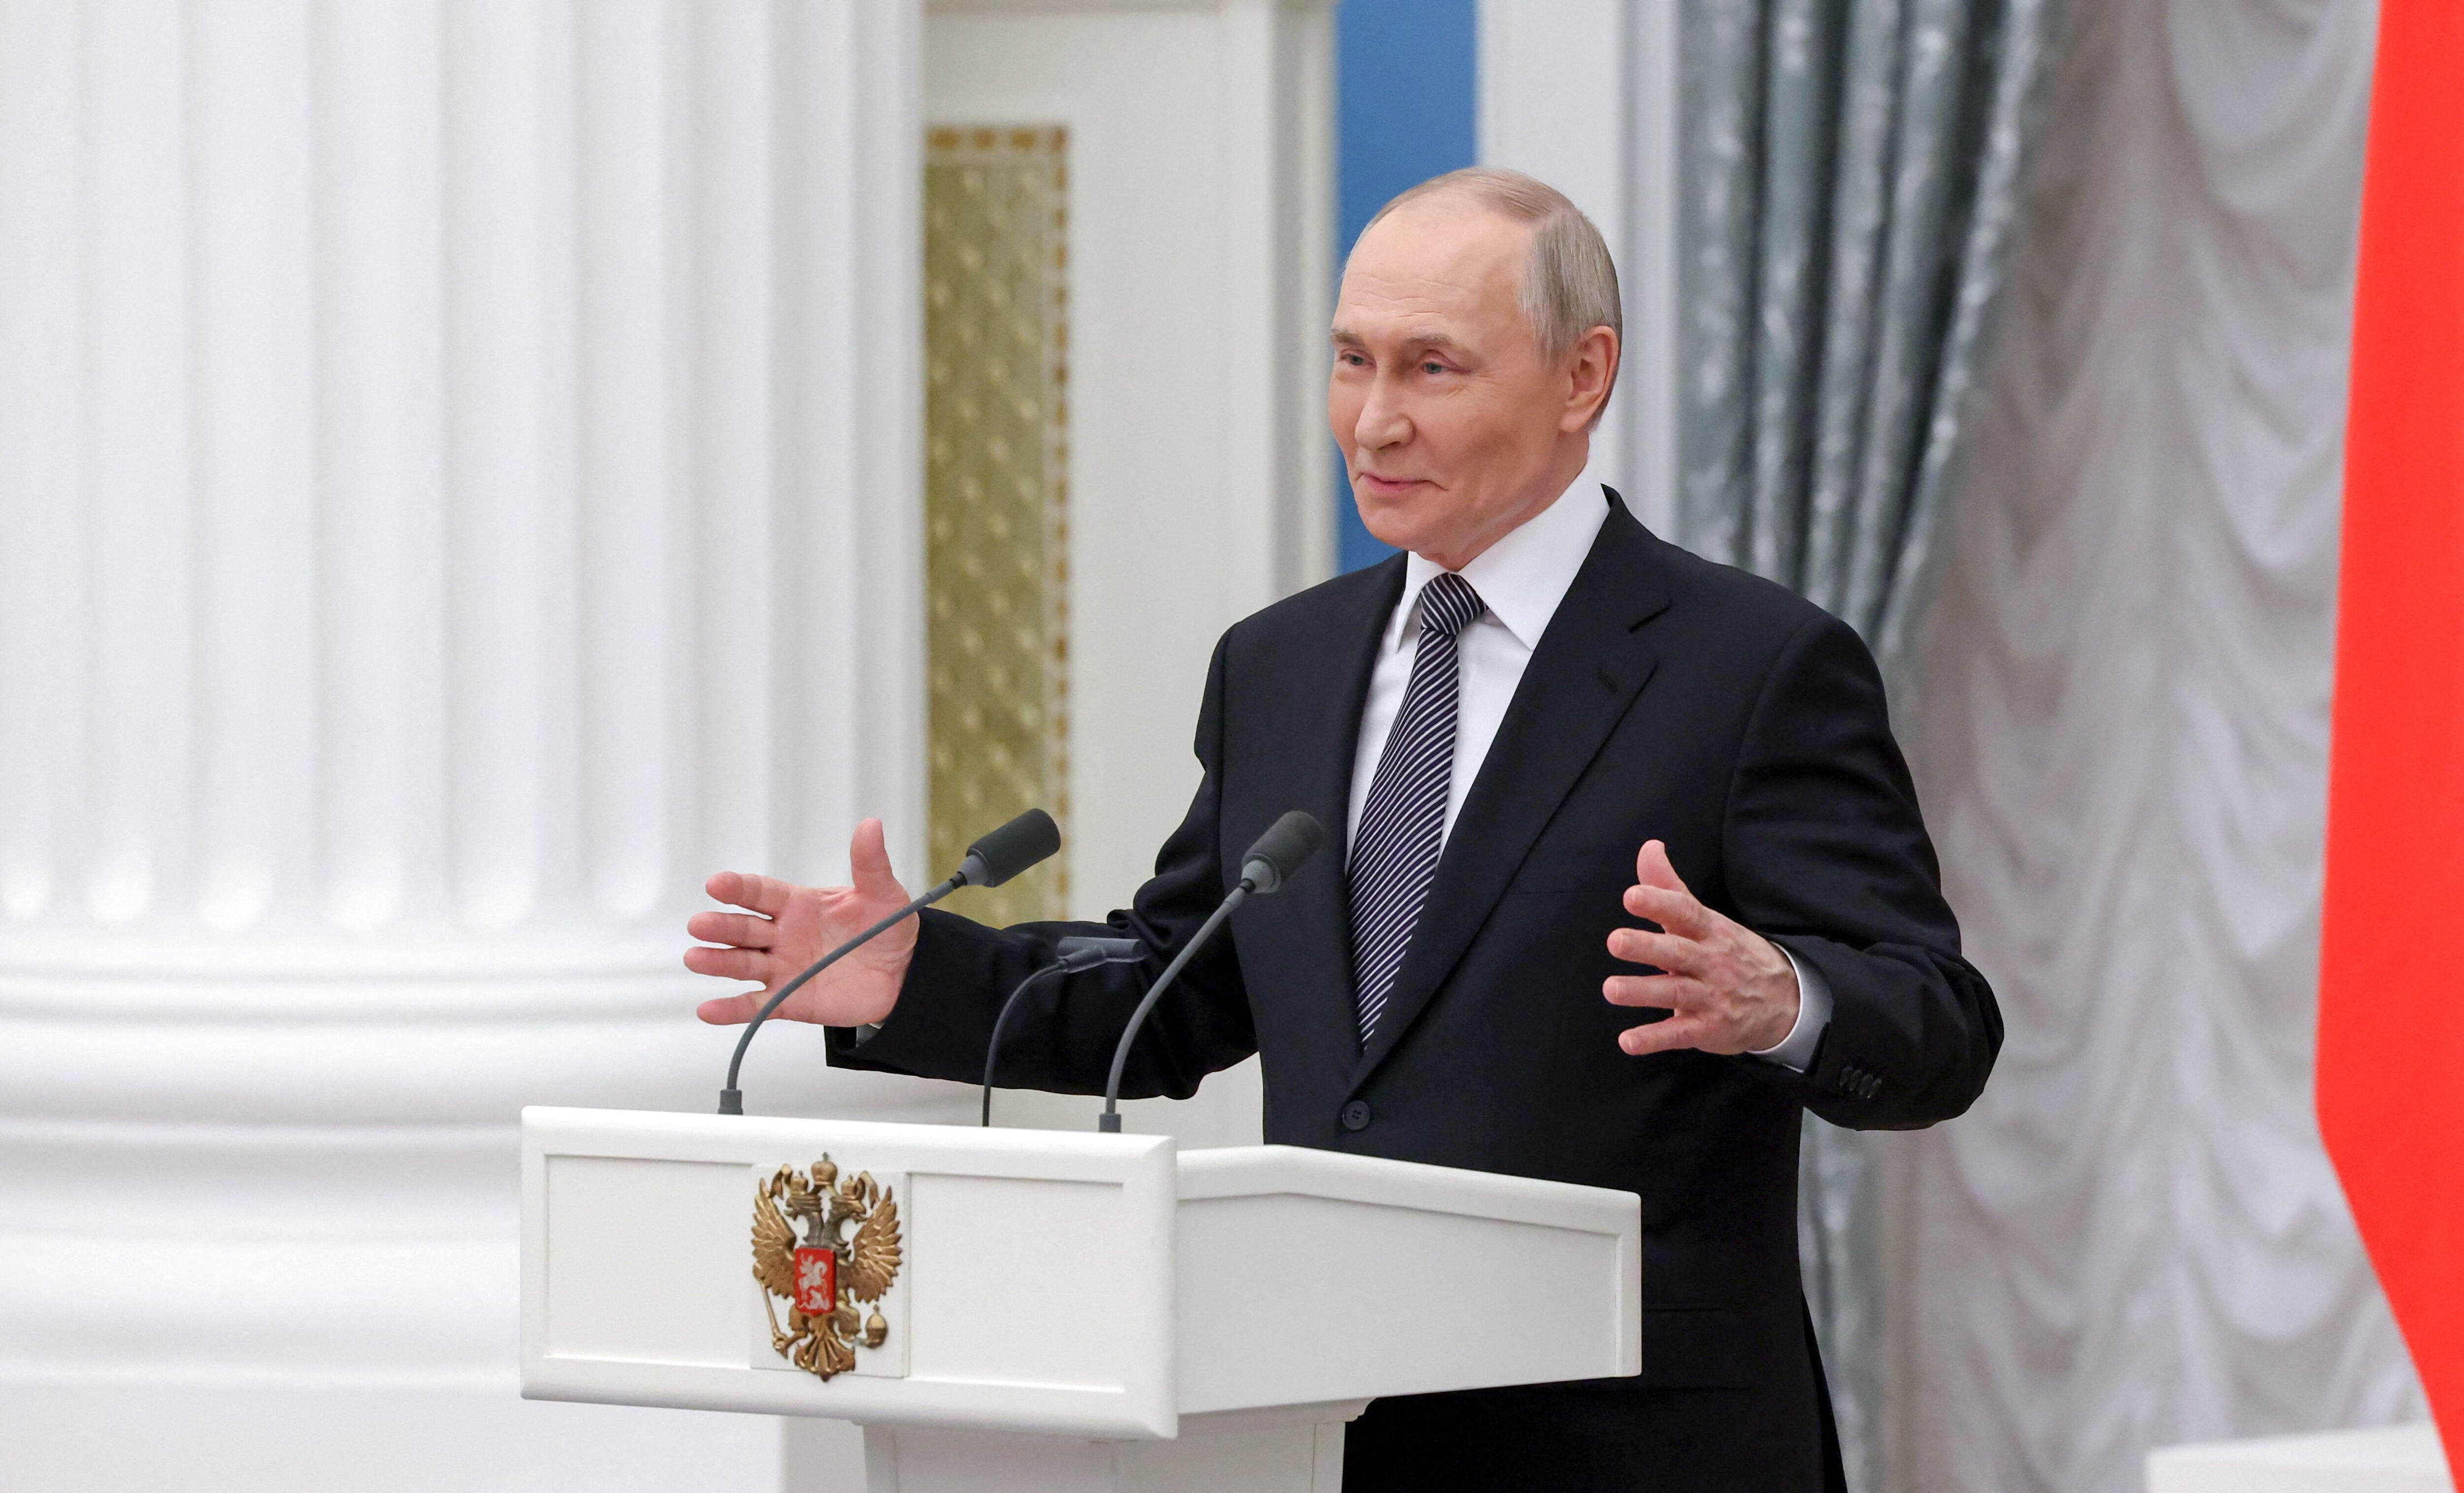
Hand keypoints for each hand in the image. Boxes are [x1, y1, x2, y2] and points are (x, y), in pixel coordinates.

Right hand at [687, 818, 916, 1027]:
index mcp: (798, 904)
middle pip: (744, 929)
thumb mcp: (882, 893)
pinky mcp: (790, 1000)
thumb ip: (870, 864)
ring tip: (695, 958)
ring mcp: (783, 968)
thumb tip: (870, 825)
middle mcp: (783, 935)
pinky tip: (708, 1010)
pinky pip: (757, 1005)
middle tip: (698, 925)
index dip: (739, 888)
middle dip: (721, 927)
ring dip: (718, 962)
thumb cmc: (887, 927)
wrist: (906, 972)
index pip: (761, 893)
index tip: (716, 884)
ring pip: (743, 963)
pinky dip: (732, 1009)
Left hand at [1603, 840, 1799, 1056]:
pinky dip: (1654, 1038)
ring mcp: (1711, 996)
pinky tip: (1628, 1041)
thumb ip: (1670, 887)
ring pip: (1676, 992)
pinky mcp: (1708, 1028)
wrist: (1785, 1001)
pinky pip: (1679, 1034)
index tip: (1632, 895)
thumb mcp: (1706, 919)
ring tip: (1611, 989)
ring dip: (1643, 991)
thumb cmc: (1730, 953)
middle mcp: (1710, 961)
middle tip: (1615, 941)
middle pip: (1677, 951)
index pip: (1685, 912)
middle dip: (1646, 946)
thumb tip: (1649, 847)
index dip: (1659, 902)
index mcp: (1708, 930)